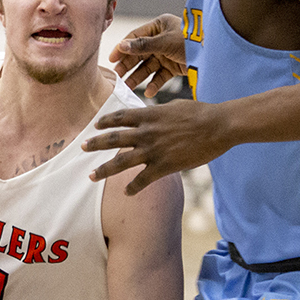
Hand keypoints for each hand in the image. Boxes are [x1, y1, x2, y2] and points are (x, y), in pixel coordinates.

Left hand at [82, 100, 227, 193]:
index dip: (105, 122)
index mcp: (148, 115)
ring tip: (91, 175)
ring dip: (103, 169)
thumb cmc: (200, 113)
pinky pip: (143, 180)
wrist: (219, 125)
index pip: (119, 117)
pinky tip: (127, 193)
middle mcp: (146, 133)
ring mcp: (153, 150)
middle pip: (113, 138)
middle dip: (95, 144)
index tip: (96, 126)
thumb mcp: (174, 107)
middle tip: (81, 147)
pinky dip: (133, 188)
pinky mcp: (165, 166)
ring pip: (121, 162)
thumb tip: (150, 115)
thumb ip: (158, 114)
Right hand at [109, 15, 185, 97]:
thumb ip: (143, 45)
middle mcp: (162, 39)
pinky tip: (148, 92)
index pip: (135, 38)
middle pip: (140, 54)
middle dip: (129, 66)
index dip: (123, 49)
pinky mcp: (175, 66)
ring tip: (128, 88)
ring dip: (139, 77)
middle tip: (117, 78)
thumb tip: (122, 45)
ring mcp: (168, 54)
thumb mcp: (165, 42)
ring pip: (149, 67)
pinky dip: (155, 84)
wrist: (215, 53)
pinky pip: (161, 76)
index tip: (112, 60)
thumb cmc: (191, 40)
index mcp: (158, 27)